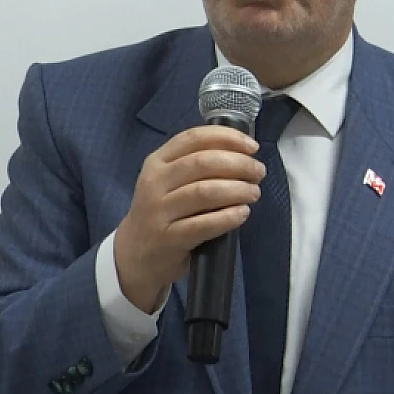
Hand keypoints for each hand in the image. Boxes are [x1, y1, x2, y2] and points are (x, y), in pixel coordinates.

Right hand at [113, 126, 265, 312]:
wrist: (135, 254)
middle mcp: (155, 182)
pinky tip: (242, 213)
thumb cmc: (161, 212)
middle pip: (202, 163)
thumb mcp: (167, 182)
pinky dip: (228, 217)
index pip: (193, 138)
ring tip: (253, 193)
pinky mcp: (169, 238)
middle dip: (238, 164)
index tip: (252, 146)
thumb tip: (242, 153)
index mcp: (157, 162)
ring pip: (205, 192)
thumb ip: (195, 164)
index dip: (226, 138)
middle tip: (258, 172)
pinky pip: (204, 224)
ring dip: (237, 189)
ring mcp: (159, 211)